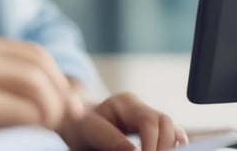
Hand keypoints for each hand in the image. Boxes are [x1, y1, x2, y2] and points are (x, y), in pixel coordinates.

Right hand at [0, 32, 84, 150]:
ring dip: (53, 116)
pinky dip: (40, 128)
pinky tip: (29, 139)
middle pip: (43, 69)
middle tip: (58, 130)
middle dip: (60, 101)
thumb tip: (77, 99)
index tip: (59, 116)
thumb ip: (24, 86)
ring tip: (45, 135)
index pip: (38, 56)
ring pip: (40, 88)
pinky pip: (30, 111)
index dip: (58, 85)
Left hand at [58, 91, 188, 150]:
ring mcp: (148, 116)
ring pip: (173, 130)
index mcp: (123, 103)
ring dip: (171, 148)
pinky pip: (172, 137)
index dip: (152, 145)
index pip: (149, 121)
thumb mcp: (89, 130)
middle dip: (164, 147)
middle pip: (165, 123)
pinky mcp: (153, 129)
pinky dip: (172, 148)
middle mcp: (140, 107)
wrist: (76, 122)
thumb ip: (111, 140)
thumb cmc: (81, 126)